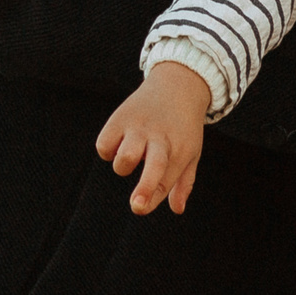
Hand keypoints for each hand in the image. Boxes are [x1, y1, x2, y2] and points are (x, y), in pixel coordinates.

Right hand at [93, 61, 210, 214]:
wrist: (178, 84)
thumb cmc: (183, 127)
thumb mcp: (191, 152)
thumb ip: (183, 182)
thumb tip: (177, 210)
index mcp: (181, 149)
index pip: (167, 180)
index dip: (153, 198)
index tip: (140, 209)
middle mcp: (161, 138)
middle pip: (154, 167)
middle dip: (146, 187)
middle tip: (136, 206)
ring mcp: (140, 127)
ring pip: (124, 158)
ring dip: (123, 167)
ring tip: (134, 156)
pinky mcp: (120, 117)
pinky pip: (104, 146)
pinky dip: (107, 152)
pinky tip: (120, 143)